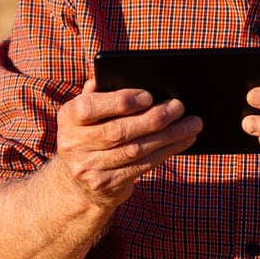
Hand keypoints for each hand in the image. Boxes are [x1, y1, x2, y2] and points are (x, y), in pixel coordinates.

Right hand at [49, 84, 201, 212]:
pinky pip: (142, 166)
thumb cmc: (90, 133)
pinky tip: (183, 140)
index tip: (148, 95)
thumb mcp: (86, 113)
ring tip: (192, 124)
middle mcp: (73, 144)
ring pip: (135, 150)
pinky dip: (166, 152)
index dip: (120, 101)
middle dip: (153, 118)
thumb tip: (122, 73)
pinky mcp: (107, 185)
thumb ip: (99, 93)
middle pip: (118, 131)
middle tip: (179, 106)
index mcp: (68, 118)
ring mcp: (89, 168)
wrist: (77, 182)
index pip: (90, 108)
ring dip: (168, 136)